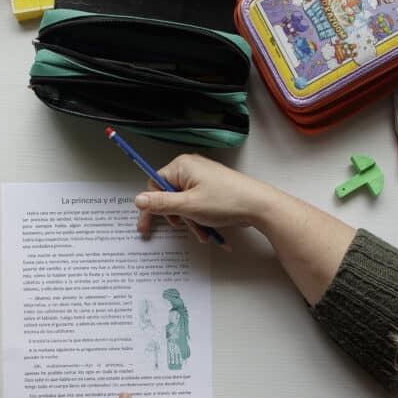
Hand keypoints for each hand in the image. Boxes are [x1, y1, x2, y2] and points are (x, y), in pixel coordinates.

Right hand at [134, 154, 278, 240]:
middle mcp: (190, 169)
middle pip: (168, 196)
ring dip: (189, 221)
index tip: (146, 225)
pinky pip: (195, 205)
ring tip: (201, 231)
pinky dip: (198, 219)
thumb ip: (161, 204)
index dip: (150, 206)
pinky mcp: (211, 189)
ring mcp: (201, 179)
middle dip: (175, 216)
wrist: (258, 206)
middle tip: (182, 227)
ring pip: (183, 204)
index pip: (154, 184)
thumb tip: (139, 200)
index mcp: (182, 166)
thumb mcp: (188, 206)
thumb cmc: (227, 200)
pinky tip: (207, 230)